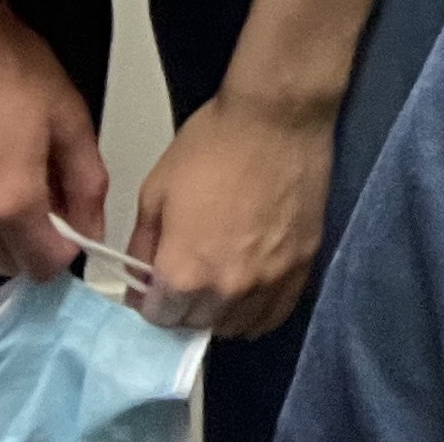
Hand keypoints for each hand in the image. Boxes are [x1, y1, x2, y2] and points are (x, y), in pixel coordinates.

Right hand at [0, 0, 107, 284]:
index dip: (63, 247)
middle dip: (27, 238)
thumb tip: (91, 230)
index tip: (66, 219)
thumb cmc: (11, 66)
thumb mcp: (69, 117)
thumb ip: (86, 183)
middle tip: (34, 186)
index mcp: (11, 203)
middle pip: (4, 263)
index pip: (43, 267)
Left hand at [131, 86, 333, 341]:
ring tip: (220, 279)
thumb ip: (143, 246)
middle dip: (185, 304)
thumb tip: (141, 280)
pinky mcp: (302, 268)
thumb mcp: (156, 191)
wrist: (277, 118)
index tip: (156, 278)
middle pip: (197, 325)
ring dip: (221, 312)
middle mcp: (227, 291)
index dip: (151, 298)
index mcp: (184, 274)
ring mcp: (270, 283)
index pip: (158, 318)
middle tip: (188, 271)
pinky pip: (274, 314)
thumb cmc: (212, 146)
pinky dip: (257, 311)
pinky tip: (250, 288)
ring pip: (236, 326)